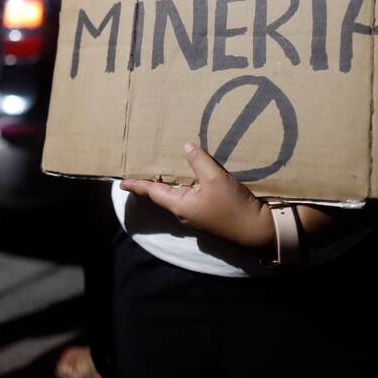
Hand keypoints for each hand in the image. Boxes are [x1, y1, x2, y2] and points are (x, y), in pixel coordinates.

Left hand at [120, 142, 275, 252]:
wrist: (256, 230)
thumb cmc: (232, 206)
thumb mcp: (215, 178)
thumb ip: (199, 161)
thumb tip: (186, 146)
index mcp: (180, 205)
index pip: (153, 192)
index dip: (138, 185)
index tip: (122, 182)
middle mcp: (184, 211)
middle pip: (163, 194)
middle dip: (151, 182)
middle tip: (141, 169)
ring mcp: (197, 213)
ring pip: (178, 194)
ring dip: (169, 182)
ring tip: (161, 168)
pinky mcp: (209, 212)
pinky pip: (191, 195)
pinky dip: (186, 184)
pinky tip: (190, 175)